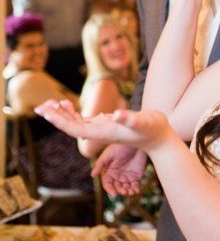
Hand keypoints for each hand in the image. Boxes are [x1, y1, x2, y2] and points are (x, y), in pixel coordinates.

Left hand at [35, 99, 169, 155]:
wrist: (159, 137)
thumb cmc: (153, 128)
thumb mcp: (144, 121)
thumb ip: (131, 119)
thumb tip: (116, 114)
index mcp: (104, 132)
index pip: (76, 128)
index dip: (60, 121)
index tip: (47, 112)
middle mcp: (99, 132)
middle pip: (71, 126)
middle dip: (55, 117)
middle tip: (38, 106)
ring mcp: (101, 129)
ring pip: (75, 123)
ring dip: (61, 114)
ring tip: (47, 104)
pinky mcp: (105, 125)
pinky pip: (82, 120)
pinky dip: (72, 112)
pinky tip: (66, 104)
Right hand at [92, 144, 147, 196]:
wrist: (135, 140)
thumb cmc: (120, 146)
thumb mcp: (109, 154)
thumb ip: (100, 164)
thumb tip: (92, 175)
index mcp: (109, 172)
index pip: (107, 184)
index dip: (110, 189)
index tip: (114, 193)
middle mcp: (117, 176)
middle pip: (117, 188)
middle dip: (120, 191)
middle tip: (124, 191)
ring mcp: (126, 177)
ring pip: (126, 189)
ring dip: (127, 192)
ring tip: (130, 191)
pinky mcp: (136, 177)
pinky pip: (135, 186)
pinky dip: (135, 189)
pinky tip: (136, 190)